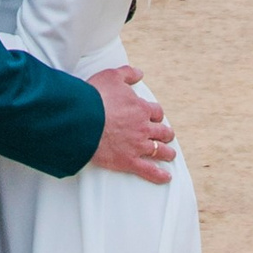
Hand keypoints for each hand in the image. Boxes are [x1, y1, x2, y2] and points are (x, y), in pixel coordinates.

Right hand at [87, 65, 174, 182]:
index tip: (155, 117)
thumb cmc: (95, 97)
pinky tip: (166, 178)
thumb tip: (140, 73)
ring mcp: (137, 146)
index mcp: (141, 108)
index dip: (156, 115)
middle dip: (165, 133)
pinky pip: (149, 170)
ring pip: (159, 151)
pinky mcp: (129, 161)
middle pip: (162, 132)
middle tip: (166, 135)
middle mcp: (143, 128)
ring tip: (170, 155)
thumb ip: (128, 73)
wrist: (83, 120)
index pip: (156, 112)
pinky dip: (159, 175)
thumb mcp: (112, 76)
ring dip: (167, 153)